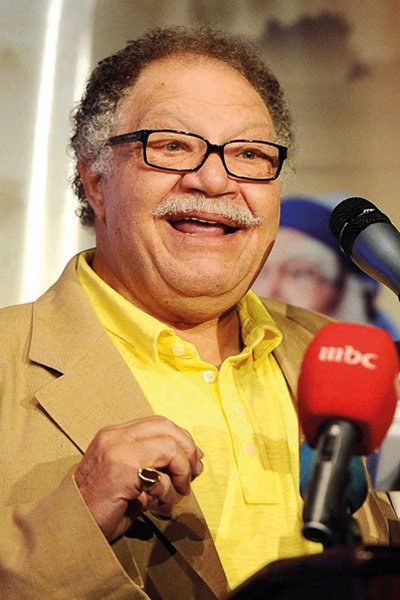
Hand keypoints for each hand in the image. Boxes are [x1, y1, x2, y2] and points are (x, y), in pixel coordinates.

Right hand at [74, 416, 203, 540]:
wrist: (70, 527)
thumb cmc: (100, 507)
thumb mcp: (127, 476)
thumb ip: (152, 464)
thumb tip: (189, 463)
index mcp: (115, 434)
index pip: (158, 423)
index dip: (181, 439)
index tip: (194, 459)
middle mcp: (115, 437)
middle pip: (166, 427)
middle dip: (188, 450)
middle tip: (194, 473)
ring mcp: (117, 451)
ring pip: (169, 446)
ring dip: (182, 471)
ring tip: (179, 492)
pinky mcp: (122, 471)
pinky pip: (161, 475)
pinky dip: (169, 492)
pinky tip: (161, 505)